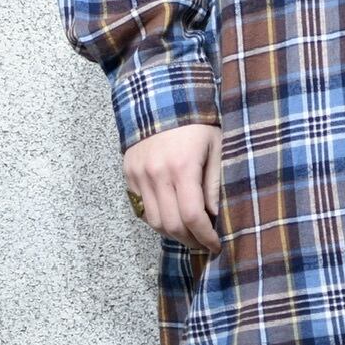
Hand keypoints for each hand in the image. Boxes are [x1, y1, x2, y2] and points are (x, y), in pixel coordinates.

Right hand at [122, 123, 222, 253]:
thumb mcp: (216, 147)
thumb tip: (215, 216)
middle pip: (171, 225)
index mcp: (182, 167)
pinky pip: (142, 208)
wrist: (160, 100)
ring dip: (173, 234)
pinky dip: (158, 219)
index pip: (192, 216)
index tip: (216, 245)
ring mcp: (139, 175)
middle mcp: (156, 174)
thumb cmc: (197, 124)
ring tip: (190, 234)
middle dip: (190, 240)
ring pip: (154, 221)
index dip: (205, 236)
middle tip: (204, 243)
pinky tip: (173, 217)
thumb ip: (214, 183)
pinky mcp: (128, 175)